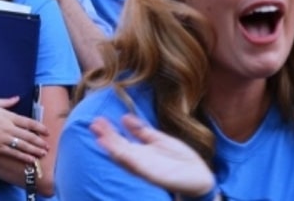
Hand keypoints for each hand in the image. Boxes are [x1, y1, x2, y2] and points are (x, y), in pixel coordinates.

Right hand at [0, 97, 48, 163]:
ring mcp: (3, 139)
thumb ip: (5, 102)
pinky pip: (13, 153)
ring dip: (35, 150)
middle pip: (28, 135)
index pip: (28, 122)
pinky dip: (23, 156)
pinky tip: (30, 160)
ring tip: (42, 154)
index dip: (39, 127)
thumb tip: (16, 98)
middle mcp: (8, 127)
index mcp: (7, 115)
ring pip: (23, 146)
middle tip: (47, 146)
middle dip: (39, 141)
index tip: (46, 131)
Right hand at [91, 114, 216, 196]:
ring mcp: (145, 168)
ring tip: (100, 136)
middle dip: (106, 137)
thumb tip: (125, 117)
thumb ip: (142, 131)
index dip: (108, 131)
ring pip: (124, 158)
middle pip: (118, 148)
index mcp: (140, 152)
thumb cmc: (180, 159)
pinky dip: (127, 159)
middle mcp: (139, 161)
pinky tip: (119, 152)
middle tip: (93, 124)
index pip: (120, 140)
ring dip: (112, 148)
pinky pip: (137, 167)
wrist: (200, 176)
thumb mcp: (160, 140)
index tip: (98, 119)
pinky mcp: (153, 175)